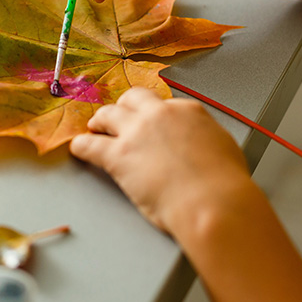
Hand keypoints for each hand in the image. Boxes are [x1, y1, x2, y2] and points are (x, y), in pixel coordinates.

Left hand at [70, 88, 250, 233]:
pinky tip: (78, 148)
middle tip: (118, 117)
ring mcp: (136, 133)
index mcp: (187, 111)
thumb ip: (206, 138)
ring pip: (108, 114)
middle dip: (124, 107)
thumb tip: (201, 143)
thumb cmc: (223, 184)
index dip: (154, 114)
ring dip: (100, 120)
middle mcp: (159, 115)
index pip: (163, 104)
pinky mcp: (117, 155)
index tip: (151, 122)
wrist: (211, 202)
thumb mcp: (223, 147)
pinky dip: (81, 145)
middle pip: (132, 99)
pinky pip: (90, 145)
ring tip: (95, 127)